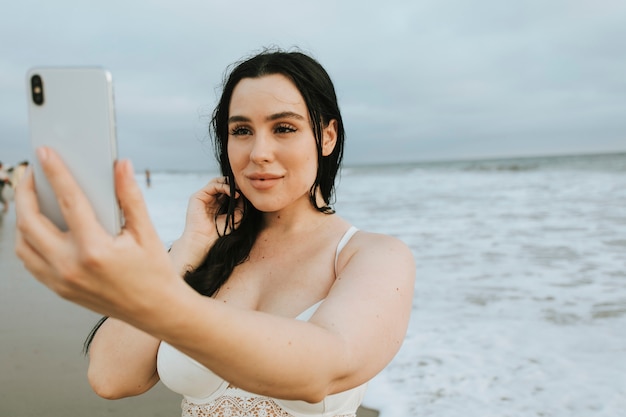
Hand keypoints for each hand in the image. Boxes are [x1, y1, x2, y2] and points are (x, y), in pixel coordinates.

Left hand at [14, 147, 177, 318]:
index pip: (68, 201)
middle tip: (30, 173)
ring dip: (21, 217)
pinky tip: (39, 225)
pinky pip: (30, 260)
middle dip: (25, 192)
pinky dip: (28, 239)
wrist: (156, 311)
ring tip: (32, 198)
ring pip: (23, 242)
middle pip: (30, 222)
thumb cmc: (154, 273)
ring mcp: (61, 281)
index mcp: (95, 251)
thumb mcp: (146, 232)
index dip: (55, 172)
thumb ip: (130, 196)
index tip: (44, 154)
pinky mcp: (58, 289)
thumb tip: (121, 166)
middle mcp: (71, 267)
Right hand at [170, 176, 242, 272]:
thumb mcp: (234, 219)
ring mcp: (203, 197)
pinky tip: (233, 193)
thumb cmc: (217, 233)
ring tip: (239, 191)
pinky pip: (213, 185)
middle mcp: (209, 199)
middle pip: (222, 183)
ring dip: (230, 184)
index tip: (247, 192)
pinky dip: (224, 187)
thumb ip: (240, 208)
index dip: (236, 189)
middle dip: (234, 184)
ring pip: (217, 182)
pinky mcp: (198, 196)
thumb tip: (245, 196)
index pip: (227, 190)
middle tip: (244, 188)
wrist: (204, 241)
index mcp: (217, 204)